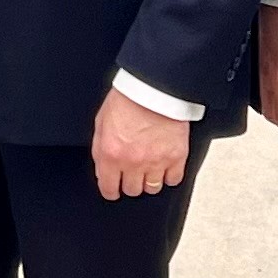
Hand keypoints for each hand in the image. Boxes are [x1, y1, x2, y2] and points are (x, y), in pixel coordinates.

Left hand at [92, 84, 191, 200]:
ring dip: (149, 181)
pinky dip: (169, 176)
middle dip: (130, 183)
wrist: (154, 87)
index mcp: (111, 154)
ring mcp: (156, 161)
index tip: (113, 189)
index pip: (109, 188)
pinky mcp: (177, 157)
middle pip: (132, 190)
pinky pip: (173, 180)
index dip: (110, 190)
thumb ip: (100, 150)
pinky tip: (165, 167)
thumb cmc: (127, 100)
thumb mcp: (101, 124)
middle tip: (131, 173)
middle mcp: (133, 162)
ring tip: (148, 169)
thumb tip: (102, 171)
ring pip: (153, 188)